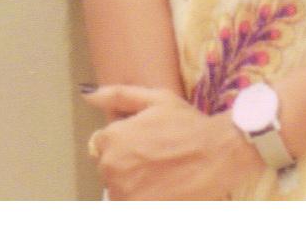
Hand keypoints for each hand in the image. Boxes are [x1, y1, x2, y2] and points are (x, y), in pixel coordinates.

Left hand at [84, 85, 263, 199]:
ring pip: (120, 189)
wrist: (219, 154)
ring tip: (162, 174)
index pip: (102, 145)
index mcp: (112, 139)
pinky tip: (164, 189)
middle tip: (157, 157)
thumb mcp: (157, 99)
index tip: (146, 141)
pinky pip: (132, 205)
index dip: (124, 140)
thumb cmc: (189, 124)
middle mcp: (112, 168)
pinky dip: (145, 198)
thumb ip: (118, 95)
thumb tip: (87, 94)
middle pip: (110, 168)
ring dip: (135, 184)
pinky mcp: (139, 212)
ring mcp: (124, 195)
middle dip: (127, 163)